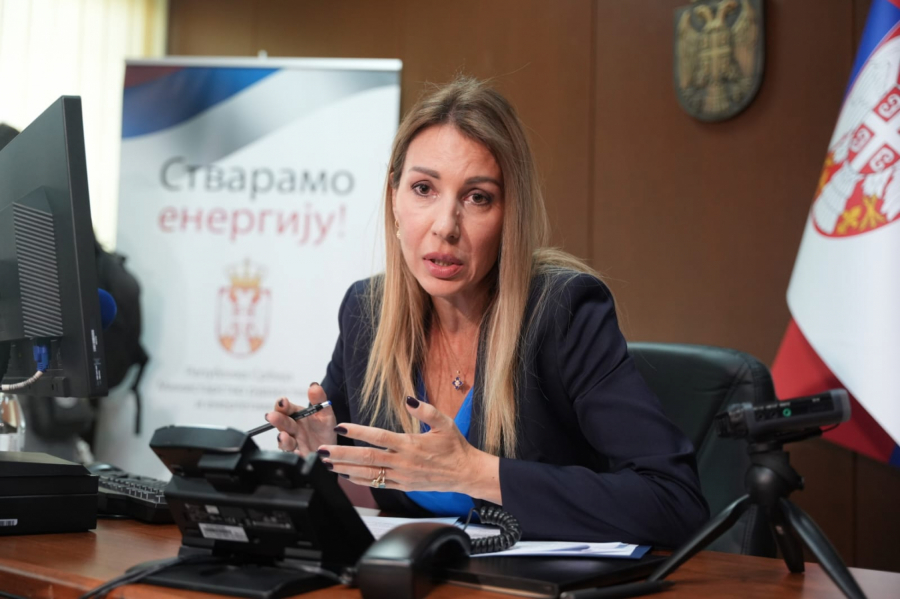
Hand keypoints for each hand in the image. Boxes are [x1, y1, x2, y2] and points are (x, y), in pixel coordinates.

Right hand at [266, 383, 336, 454]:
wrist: (332, 449)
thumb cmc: (324, 429)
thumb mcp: (325, 413)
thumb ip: (319, 400)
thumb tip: (314, 385)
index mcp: (297, 416)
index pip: (286, 408)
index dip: (282, 404)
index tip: (282, 402)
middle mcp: (292, 429)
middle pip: (282, 423)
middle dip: (277, 420)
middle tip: (272, 416)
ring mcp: (294, 443)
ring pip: (285, 442)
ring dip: (283, 439)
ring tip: (283, 436)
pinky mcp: (299, 456)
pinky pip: (295, 456)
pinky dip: (295, 455)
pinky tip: (298, 453)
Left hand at [317, 396, 500, 502]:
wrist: (466, 473)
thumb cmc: (455, 447)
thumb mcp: (445, 423)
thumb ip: (426, 410)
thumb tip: (409, 398)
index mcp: (411, 445)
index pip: (380, 437)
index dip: (358, 433)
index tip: (341, 428)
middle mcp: (404, 462)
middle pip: (368, 458)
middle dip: (343, 454)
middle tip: (323, 451)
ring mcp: (402, 476)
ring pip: (369, 474)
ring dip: (346, 468)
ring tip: (327, 463)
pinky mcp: (403, 486)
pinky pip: (378, 484)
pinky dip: (360, 480)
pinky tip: (347, 475)